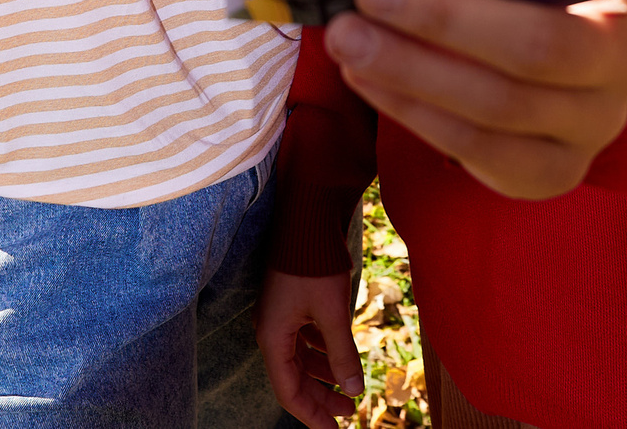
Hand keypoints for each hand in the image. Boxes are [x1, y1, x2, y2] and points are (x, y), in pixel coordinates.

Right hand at [256, 270, 360, 427]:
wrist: (308, 217)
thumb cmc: (313, 263)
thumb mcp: (332, 313)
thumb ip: (341, 353)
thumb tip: (353, 388)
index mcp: (273, 337)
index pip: (288, 391)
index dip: (311, 415)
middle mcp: (272, 330)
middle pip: (294, 377)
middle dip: (321, 398)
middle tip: (348, 415)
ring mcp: (282, 317)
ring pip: (301, 359)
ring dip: (324, 376)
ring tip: (349, 390)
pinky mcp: (293, 304)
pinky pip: (305, 340)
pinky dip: (322, 353)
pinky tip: (340, 358)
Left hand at [324, 0, 626, 199]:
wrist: (541, 65)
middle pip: (548, 46)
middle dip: (448, 19)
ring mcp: (597, 124)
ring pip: (503, 104)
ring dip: (411, 69)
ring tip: (345, 34)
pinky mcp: (554, 172)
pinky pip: (479, 148)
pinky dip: (413, 111)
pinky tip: (364, 75)